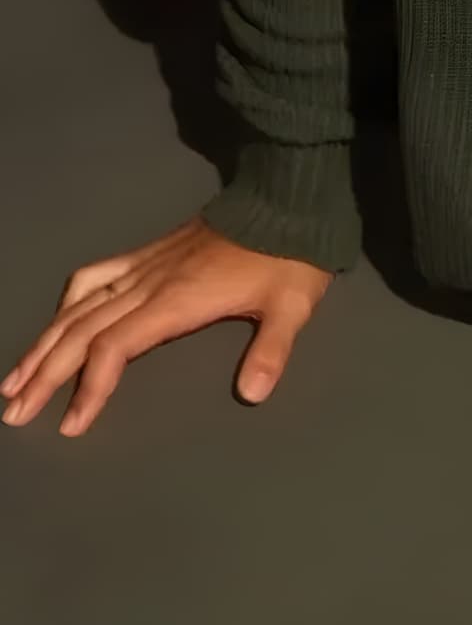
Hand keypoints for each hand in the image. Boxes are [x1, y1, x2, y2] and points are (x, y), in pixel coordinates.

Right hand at [1, 216, 333, 436]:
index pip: (116, 346)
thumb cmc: (289, 257)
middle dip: (45, 372)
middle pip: (83, 330)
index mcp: (177, 299)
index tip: (71, 425)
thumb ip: (271, 349)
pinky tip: (57, 319)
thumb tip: (253, 393)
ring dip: (44, 340)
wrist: (284, 199)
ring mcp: (146, 264)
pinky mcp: (149, 252)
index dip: (90, 386)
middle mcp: (150, 282)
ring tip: (16, 377)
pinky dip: (68, 301)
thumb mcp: (290, 305)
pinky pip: (96, 275)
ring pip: (79, 304)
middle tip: (14, 411)